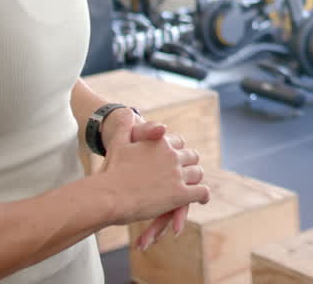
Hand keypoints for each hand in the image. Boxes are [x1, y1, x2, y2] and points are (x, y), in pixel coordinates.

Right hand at [99, 113, 208, 237]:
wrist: (109, 196)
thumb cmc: (111, 171)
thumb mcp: (117, 143)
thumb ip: (124, 126)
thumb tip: (126, 111)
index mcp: (160, 142)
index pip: (178, 141)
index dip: (177, 150)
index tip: (175, 157)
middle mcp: (172, 155)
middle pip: (191, 156)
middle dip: (189, 164)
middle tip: (186, 173)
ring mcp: (177, 175)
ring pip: (198, 173)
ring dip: (196, 180)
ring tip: (193, 186)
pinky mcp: (180, 194)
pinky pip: (201, 192)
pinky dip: (203, 196)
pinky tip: (202, 200)